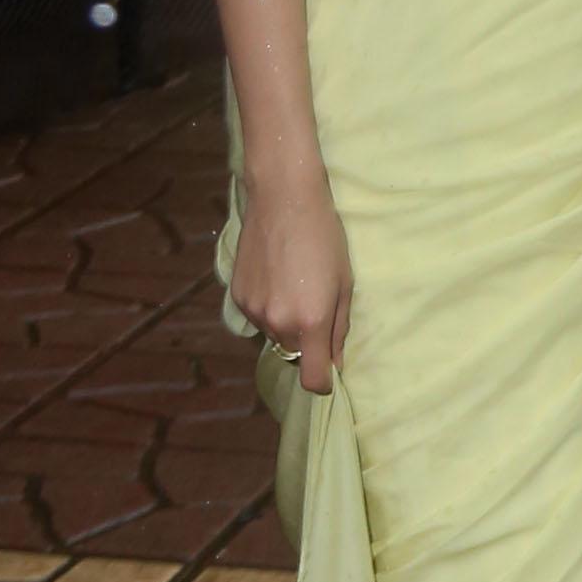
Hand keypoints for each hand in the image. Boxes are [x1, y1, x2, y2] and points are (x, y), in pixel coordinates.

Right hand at [228, 175, 352, 394]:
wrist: (284, 199)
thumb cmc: (325, 237)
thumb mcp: (344, 283)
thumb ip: (339, 328)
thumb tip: (335, 363)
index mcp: (310, 321)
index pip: (312, 378)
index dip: (323, 382)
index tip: (329, 372)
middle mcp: (278, 322)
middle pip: (293, 354)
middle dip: (306, 342)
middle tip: (316, 304)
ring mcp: (254, 310)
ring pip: (273, 334)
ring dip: (285, 323)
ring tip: (294, 284)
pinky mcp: (237, 296)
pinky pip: (256, 316)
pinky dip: (267, 307)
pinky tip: (275, 277)